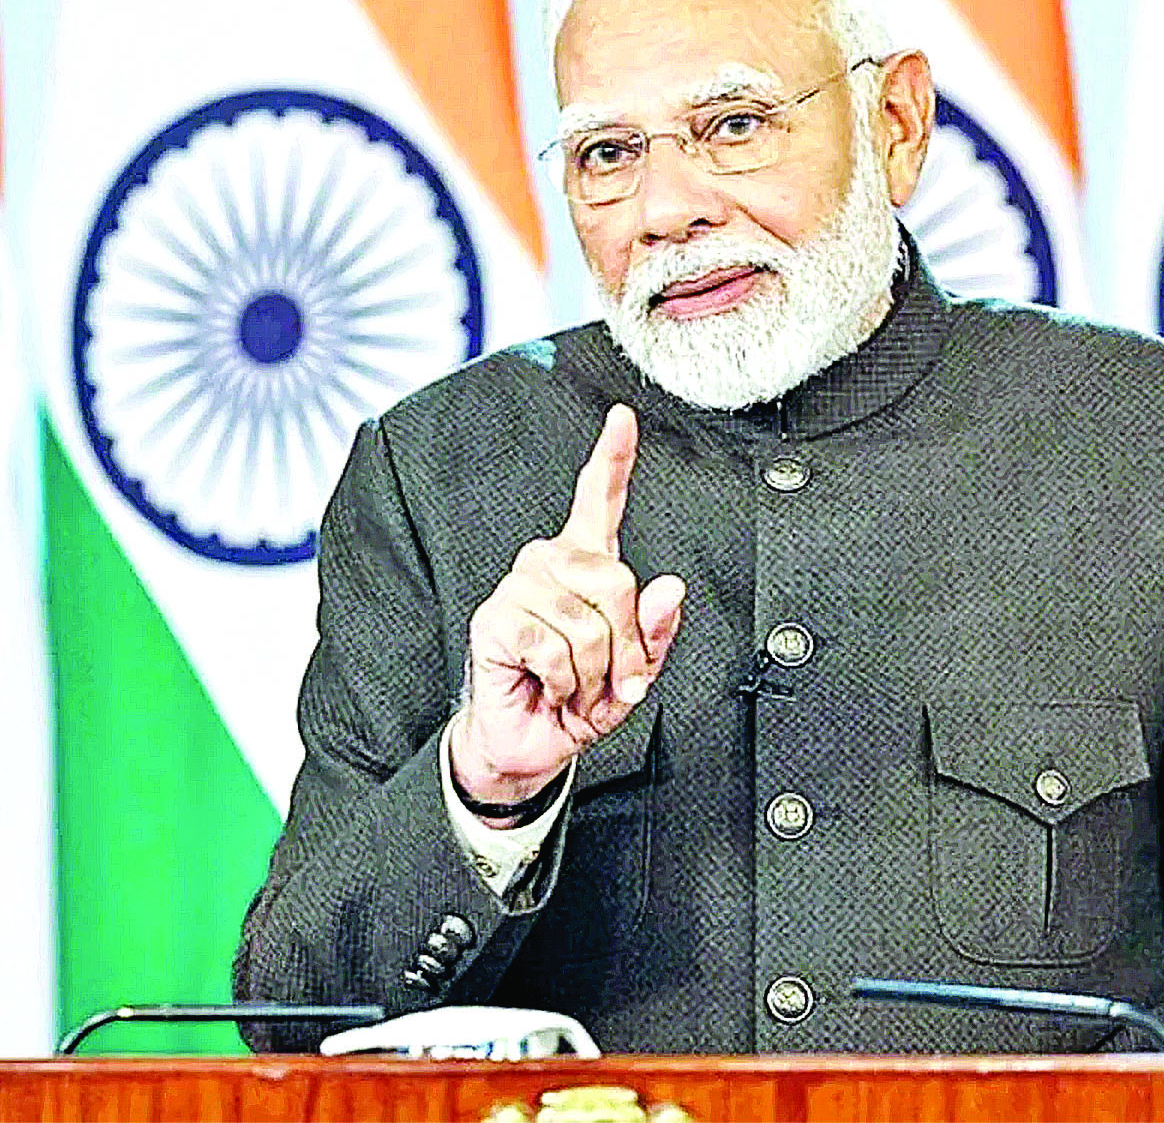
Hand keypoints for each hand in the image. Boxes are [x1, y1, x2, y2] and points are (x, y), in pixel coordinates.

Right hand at [451, 404, 683, 816]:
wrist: (530, 744)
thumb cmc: (578, 700)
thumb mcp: (635, 672)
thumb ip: (656, 632)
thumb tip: (669, 590)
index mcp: (586, 564)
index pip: (600, 500)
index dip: (613, 458)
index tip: (623, 419)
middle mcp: (549, 564)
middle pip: (617, 580)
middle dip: (628, 644)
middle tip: (613, 679)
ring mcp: (519, 588)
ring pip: (589, 622)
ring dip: (596, 672)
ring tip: (577, 686)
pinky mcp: (495, 619)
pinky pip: (556, 646)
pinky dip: (567, 681)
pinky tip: (550, 685)